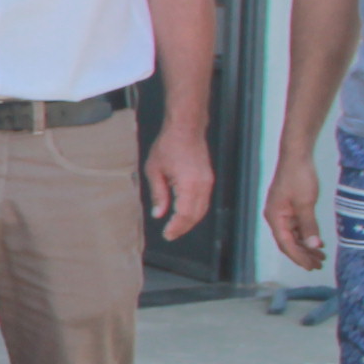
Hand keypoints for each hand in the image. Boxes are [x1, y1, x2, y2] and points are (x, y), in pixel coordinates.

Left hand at [144, 124, 213, 239]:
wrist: (186, 128)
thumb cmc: (169, 145)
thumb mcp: (154, 170)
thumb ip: (158, 194)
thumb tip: (158, 214)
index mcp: (188, 184)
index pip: (184, 214)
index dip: (176, 227)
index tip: (167, 235)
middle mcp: (202, 185)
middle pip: (196, 216)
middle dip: (183, 228)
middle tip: (170, 234)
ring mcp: (208, 182)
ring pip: (203, 210)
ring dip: (190, 221)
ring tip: (176, 227)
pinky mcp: (209, 179)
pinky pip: (204, 201)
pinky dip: (195, 211)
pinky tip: (184, 213)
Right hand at [262, 150, 324, 272]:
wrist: (297, 156)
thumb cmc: (298, 177)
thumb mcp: (305, 203)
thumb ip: (309, 226)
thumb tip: (314, 246)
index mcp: (275, 217)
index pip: (285, 244)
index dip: (298, 257)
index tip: (311, 266)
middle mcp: (276, 217)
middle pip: (288, 242)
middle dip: (303, 255)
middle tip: (319, 265)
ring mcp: (283, 212)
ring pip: (294, 236)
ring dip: (306, 246)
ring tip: (321, 257)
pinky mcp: (290, 207)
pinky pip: (297, 227)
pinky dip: (307, 235)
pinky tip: (317, 242)